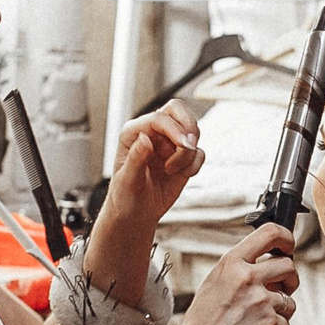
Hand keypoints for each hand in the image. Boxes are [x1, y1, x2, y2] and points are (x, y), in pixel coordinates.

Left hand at [104, 102, 205, 223]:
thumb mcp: (127, 180)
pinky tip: (181, 175)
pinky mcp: (182, 157)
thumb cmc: (125, 197)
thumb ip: (136, 159)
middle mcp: (152, 132)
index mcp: (134, 132)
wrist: (136, 214)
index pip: (159, 118)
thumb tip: (145, 138)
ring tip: (172, 170)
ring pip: (192, 131)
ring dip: (188, 153)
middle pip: (178, 110)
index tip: (184, 146)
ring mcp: (169, 143)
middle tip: (188, 147)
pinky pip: (199, 152)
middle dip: (188, 127)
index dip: (174, 129)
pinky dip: (195, 164)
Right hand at [164, 223, 299, 324]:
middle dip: (290, 279)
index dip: (285, 238)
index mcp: (232, 263)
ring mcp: (260, 301)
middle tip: (282, 288)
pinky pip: (285, 323)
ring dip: (280, 310)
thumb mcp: (214, 282)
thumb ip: (239, 269)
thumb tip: (264, 263)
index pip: (269, 233)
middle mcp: (247, 278)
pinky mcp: (269, 323)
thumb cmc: (201, 323)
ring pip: (289, 299)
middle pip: (288, 266)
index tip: (287, 246)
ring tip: (257, 319)